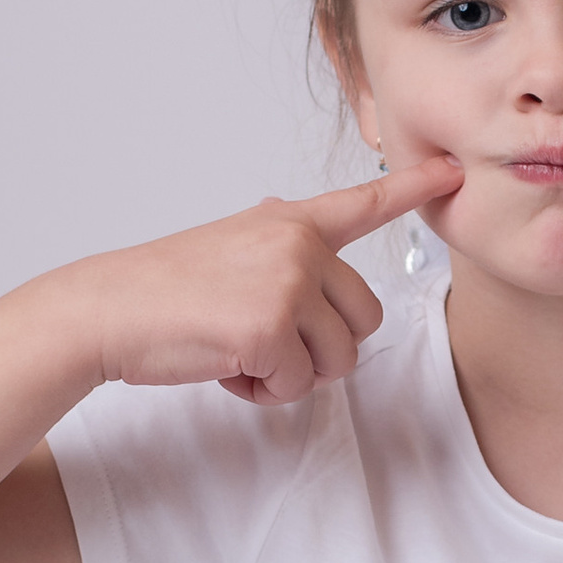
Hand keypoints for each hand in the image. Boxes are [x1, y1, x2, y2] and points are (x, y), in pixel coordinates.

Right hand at [87, 159, 462, 404]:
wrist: (109, 311)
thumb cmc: (163, 289)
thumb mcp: (227, 245)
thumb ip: (272, 239)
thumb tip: (281, 209)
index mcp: (289, 223)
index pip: (364, 202)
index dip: (414, 188)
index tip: (453, 171)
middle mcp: (299, 246)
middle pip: (365, 319)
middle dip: (323, 349)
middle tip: (265, 344)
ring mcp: (288, 284)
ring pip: (338, 359)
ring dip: (293, 374)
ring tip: (240, 352)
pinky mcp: (272, 327)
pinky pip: (298, 385)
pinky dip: (263, 391)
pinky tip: (226, 365)